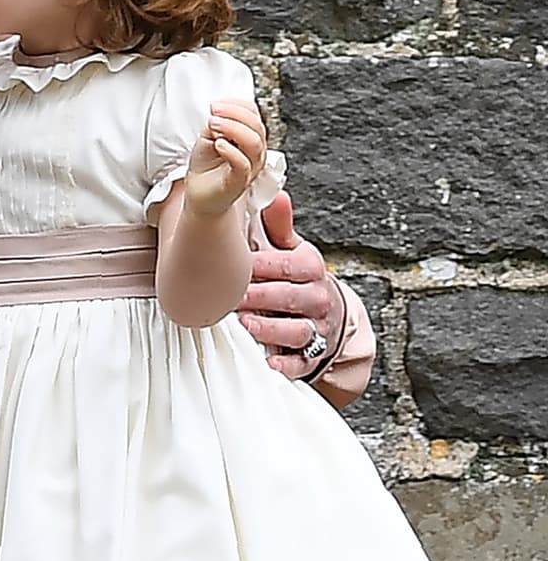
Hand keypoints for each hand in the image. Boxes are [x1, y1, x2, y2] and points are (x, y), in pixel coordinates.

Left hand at [182, 98, 266, 220]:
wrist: (200, 194)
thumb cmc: (206, 165)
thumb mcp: (208, 137)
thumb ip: (217, 124)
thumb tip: (220, 114)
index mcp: (250, 136)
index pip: (254, 114)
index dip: (237, 105)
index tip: (216, 104)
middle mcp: (255, 151)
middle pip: (256, 126)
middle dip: (234, 114)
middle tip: (213, 112)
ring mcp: (250, 167)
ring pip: (254, 143)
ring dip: (232, 128)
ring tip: (212, 125)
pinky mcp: (240, 182)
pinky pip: (243, 164)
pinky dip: (231, 151)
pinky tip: (218, 144)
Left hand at [237, 191, 342, 377]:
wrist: (331, 314)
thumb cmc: (299, 277)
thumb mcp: (294, 250)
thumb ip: (280, 226)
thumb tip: (276, 194)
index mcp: (311, 268)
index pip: (284, 265)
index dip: (259, 265)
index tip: (235, 265)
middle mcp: (317, 298)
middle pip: (286, 297)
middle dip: (257, 297)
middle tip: (229, 298)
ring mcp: (316, 328)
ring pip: (295, 330)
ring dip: (269, 330)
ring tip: (244, 325)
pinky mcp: (313, 354)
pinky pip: (302, 362)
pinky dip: (287, 366)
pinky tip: (270, 364)